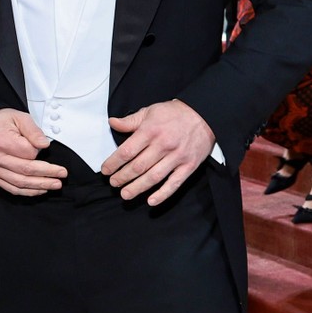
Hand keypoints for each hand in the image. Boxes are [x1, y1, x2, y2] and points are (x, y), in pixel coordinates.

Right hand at [0, 108, 66, 195]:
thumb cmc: (2, 122)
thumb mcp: (20, 118)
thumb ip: (34, 131)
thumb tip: (44, 145)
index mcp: (2, 141)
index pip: (28, 153)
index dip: (40, 152)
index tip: (47, 148)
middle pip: (25, 171)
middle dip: (47, 175)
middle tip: (61, 175)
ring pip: (20, 183)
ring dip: (40, 186)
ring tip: (54, 184)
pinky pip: (12, 188)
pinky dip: (28, 191)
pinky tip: (40, 189)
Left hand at [101, 99, 215, 204]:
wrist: (205, 114)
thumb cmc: (175, 113)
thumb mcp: (150, 111)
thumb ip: (130, 120)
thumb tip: (112, 122)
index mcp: (150, 131)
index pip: (127, 151)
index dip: (114, 163)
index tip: (106, 170)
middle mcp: (163, 145)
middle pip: (138, 166)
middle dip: (122, 177)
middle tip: (113, 183)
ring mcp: (177, 157)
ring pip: (153, 177)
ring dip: (137, 188)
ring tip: (125, 194)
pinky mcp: (189, 166)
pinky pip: (174, 183)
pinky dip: (163, 194)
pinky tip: (151, 201)